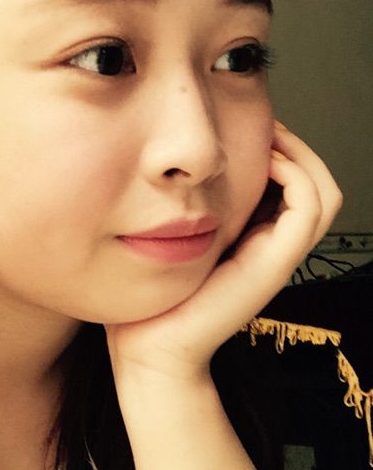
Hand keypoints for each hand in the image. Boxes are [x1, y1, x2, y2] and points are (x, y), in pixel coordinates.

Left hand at [105, 121, 341, 380]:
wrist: (149, 347)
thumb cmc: (150, 294)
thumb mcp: (167, 241)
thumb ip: (179, 210)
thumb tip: (165, 170)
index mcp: (250, 239)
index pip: (286, 183)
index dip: (274, 147)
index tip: (241, 125)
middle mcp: (269, 245)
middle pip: (312, 181)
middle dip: (291, 143)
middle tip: (260, 122)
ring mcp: (275, 255)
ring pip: (321, 190)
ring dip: (299, 153)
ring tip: (267, 134)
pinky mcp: (273, 263)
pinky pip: (308, 205)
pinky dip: (295, 174)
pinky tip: (262, 160)